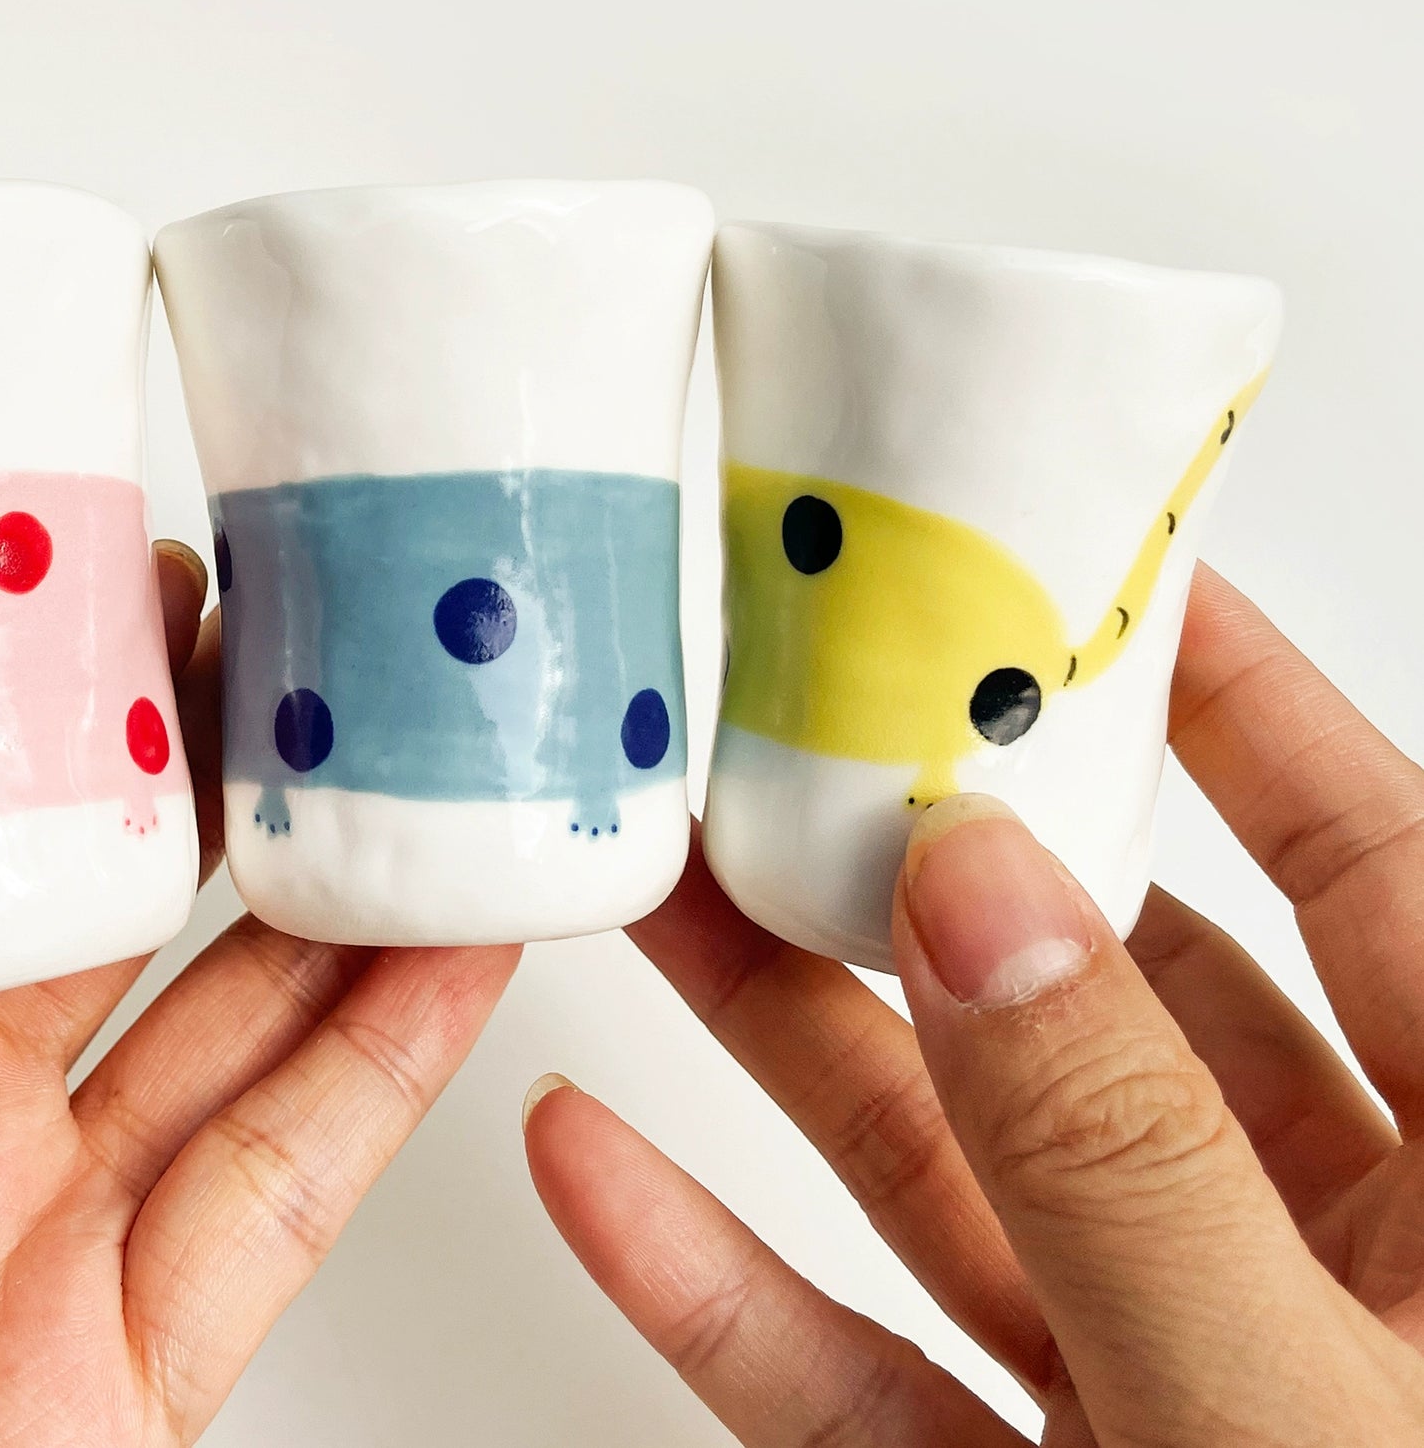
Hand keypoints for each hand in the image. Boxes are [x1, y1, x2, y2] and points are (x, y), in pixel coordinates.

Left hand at [0, 492, 516, 1445]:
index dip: (55, 691)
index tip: (135, 562)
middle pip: (129, 905)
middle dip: (230, 771)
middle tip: (316, 638)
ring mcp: (43, 1230)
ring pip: (240, 1026)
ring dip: (343, 898)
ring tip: (426, 762)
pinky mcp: (134, 1360)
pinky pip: (287, 1188)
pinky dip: (387, 1068)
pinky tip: (455, 952)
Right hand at [525, 567, 1423, 1443]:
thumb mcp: (1289, 1410)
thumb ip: (1124, 1156)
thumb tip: (975, 885)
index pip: (1369, 874)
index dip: (1246, 707)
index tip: (1099, 579)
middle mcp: (1310, 1281)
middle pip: (1094, 1002)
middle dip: (925, 865)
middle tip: (800, 733)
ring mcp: (1158, 1393)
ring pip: (949, 1169)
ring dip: (783, 1036)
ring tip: (657, 895)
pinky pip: (855, 1374)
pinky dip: (717, 1281)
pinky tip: (598, 1168)